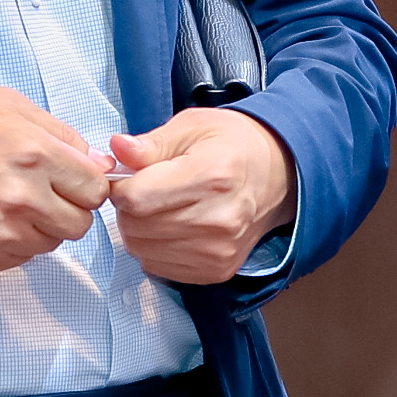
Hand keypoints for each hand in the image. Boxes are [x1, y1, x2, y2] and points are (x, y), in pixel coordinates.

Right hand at [0, 88, 110, 274]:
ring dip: (42, 227)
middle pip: (80, 224)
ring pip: (52, 243)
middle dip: (69, 208)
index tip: (74, 179)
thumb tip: (100, 162)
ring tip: (13, 202)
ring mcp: (1, 233)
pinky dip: (16, 242)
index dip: (87, 183)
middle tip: (45, 191)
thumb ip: (63, 135)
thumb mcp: (9, 106)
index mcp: (35, 154)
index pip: (95, 189)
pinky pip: (22, 258)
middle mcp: (22, 198)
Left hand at [106, 108, 295, 284]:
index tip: (128, 177)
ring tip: (161, 207)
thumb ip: (151, 143)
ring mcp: (218, 250)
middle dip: (128, 207)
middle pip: (135, 226)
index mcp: (212, 175)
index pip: (137, 198)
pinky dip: (153, 248)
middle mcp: (218, 219)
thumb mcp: (193, 126)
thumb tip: (117, 149)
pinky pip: (157, 267)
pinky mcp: (216, 270)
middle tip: (146, 189)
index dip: (121, 187)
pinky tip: (172, 227)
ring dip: (138, 229)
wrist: (279, 175)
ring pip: (141, 250)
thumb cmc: (235, 146)